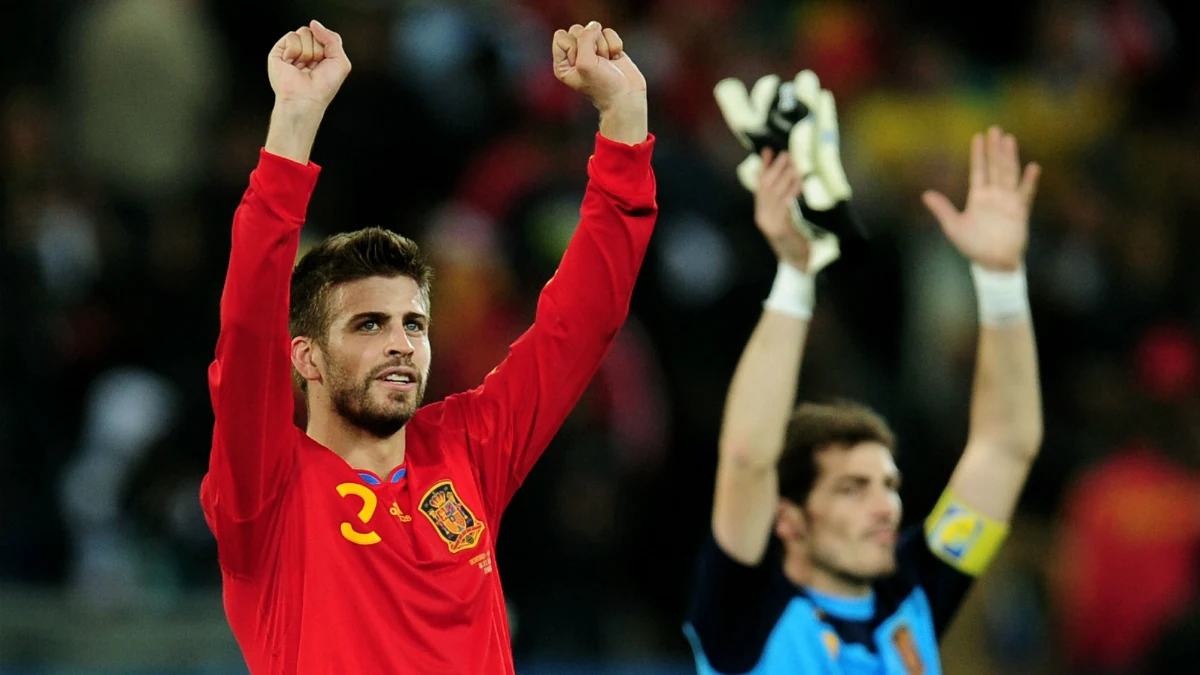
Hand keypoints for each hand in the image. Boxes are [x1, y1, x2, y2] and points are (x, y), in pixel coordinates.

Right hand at [268, 20, 351, 109]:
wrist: (306, 99)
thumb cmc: (323, 87)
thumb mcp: (340, 61)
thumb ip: (333, 38)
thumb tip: (315, 24)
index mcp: (321, 55)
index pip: (325, 35)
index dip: (328, 46)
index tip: (325, 62)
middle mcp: (306, 51)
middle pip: (315, 32)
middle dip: (317, 49)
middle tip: (314, 65)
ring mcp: (292, 51)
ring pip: (303, 32)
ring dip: (307, 51)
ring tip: (303, 66)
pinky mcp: (279, 51)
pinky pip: (291, 37)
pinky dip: (294, 51)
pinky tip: (293, 64)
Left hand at [553, 22, 645, 112]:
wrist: (626, 97)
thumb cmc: (603, 86)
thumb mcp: (586, 62)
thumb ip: (585, 38)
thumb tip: (594, 25)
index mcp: (562, 62)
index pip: (561, 36)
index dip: (574, 47)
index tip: (583, 64)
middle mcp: (574, 55)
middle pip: (577, 30)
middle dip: (591, 46)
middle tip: (597, 64)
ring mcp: (591, 50)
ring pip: (594, 30)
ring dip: (604, 47)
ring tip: (606, 64)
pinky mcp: (607, 47)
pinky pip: (608, 32)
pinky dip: (614, 45)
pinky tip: (615, 59)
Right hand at [755, 150, 810, 270]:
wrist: (795, 262)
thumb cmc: (794, 239)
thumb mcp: (785, 218)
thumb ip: (783, 200)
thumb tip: (788, 176)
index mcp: (761, 213)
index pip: (760, 185)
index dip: (764, 167)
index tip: (768, 150)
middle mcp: (762, 216)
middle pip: (766, 187)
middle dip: (775, 168)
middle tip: (786, 153)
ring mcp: (769, 223)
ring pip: (775, 194)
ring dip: (785, 176)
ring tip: (794, 163)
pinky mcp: (780, 228)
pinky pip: (785, 205)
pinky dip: (792, 191)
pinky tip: (798, 182)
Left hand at [923, 127, 1040, 271]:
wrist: (993, 263)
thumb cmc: (973, 246)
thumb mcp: (953, 227)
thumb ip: (942, 209)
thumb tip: (925, 194)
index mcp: (978, 197)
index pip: (978, 170)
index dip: (978, 154)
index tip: (978, 136)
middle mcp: (994, 195)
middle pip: (995, 167)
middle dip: (994, 149)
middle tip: (995, 129)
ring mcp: (1008, 201)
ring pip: (1009, 174)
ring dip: (1009, 157)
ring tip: (1009, 140)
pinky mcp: (1020, 211)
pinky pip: (1025, 194)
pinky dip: (1029, 181)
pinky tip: (1032, 168)